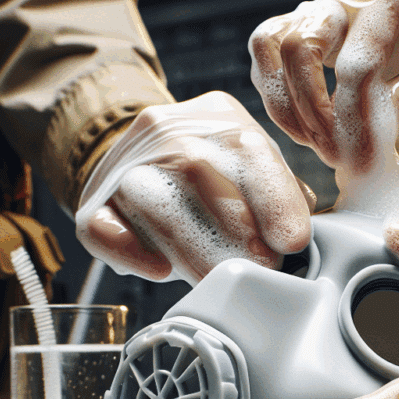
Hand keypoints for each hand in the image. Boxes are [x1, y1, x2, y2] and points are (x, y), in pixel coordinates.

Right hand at [75, 93, 314, 283]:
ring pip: (153, 202)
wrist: (137, 159)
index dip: (274, 197)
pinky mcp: (93, 204)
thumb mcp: (253, 168)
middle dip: (237, 230)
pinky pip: (102, 227)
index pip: (248, 149)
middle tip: (262, 270)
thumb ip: (282, 193)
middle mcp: (167, 131)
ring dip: (193, 250)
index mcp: (218, 118)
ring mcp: (124, 166)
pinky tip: (158, 270)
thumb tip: (305, 238)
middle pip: (198, 173)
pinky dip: (130, 251)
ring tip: (222, 280)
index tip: (292, 241)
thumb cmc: (214, 178)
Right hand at [249, 0, 398, 170]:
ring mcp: (323, 9)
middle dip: (313, 112)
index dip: (353, 121)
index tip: (362, 161)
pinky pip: (267, 53)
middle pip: (298, 47)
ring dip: (286, 105)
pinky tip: (307, 130)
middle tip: (336, 154)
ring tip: (318, 144)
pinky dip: (277, 95)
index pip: (355, 66)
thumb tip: (367, 138)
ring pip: (271, 46)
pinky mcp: (308, 28)